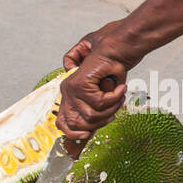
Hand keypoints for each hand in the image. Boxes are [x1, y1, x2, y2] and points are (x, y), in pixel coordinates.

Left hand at [57, 23, 129, 139]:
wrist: (117, 46)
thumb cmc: (111, 65)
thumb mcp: (102, 90)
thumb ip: (94, 106)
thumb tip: (90, 127)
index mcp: (69, 93)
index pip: (62, 122)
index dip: (74, 133)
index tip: (88, 135)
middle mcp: (66, 90)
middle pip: (76, 124)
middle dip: (98, 122)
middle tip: (113, 113)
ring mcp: (72, 88)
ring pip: (91, 116)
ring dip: (110, 108)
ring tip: (119, 96)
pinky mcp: (80, 84)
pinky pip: (100, 103)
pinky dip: (114, 97)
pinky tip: (120, 88)